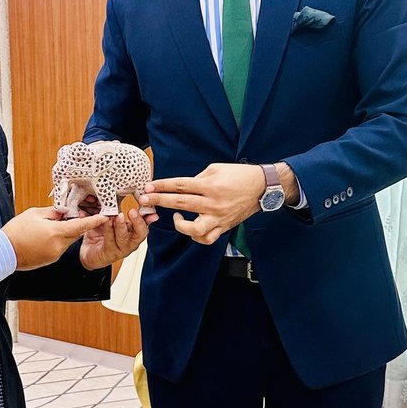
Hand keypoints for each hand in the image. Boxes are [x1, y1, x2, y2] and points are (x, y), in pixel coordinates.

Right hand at [3, 207, 107, 269]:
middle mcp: (58, 245)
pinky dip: (57, 240)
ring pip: (68, 241)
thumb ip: (53, 212)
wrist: (4, 252)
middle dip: (75, 225)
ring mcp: (55, 254)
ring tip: (49, 226)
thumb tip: (63, 212)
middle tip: (69, 215)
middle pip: (75, 233)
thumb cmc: (16, 231)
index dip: (94, 221)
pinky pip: (60, 248)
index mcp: (55, 232)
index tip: (104, 217)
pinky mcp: (50, 259)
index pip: (80, 226)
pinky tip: (44, 236)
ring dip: (64, 233)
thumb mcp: (34, 214)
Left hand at [79, 207, 150, 270]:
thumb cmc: (101, 234)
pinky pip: (110, 241)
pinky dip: (109, 230)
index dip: (148, 218)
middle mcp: (130, 243)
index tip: (150, 211)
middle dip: (138, 222)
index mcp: (133, 233)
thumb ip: (120, 212)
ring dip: (121, 226)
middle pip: (140, 234)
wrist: (87, 251)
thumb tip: (126, 200)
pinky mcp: (110, 254)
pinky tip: (107, 221)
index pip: (145, 224)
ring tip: (119, 216)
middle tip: (132, 211)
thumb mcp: (112, 220)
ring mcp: (121, 250)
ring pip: (124, 239)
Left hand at [139, 163, 291, 244]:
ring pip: (193, 229)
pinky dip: (196, 236)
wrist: (262, 187)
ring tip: (175, 216)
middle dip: (159, 200)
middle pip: (180, 203)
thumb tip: (180, 187)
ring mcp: (219, 217)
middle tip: (144, 199)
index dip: (162, 185)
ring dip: (179, 225)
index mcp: (210, 185)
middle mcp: (213, 203)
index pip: (180, 185)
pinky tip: (190, 228)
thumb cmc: (238, 175)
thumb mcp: (216, 169)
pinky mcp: (224, 226)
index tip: (148, 186)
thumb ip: (197, 179)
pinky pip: (206, 239)